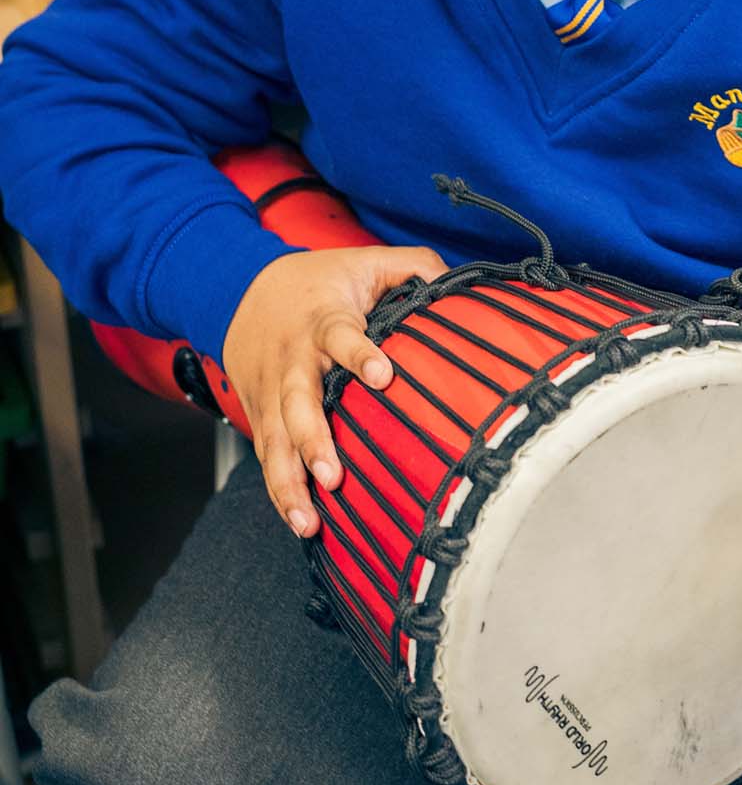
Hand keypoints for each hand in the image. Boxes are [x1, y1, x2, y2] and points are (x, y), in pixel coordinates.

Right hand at [221, 244, 445, 535]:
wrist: (240, 289)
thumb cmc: (320, 281)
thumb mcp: (367, 262)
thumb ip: (415, 268)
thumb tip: (458, 287)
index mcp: (324, 320)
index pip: (341, 336)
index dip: (359, 354)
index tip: (382, 377)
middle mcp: (293, 359)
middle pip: (296, 401)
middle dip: (312, 441)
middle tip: (333, 477)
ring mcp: (270, 390)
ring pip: (274, 439)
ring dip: (289, 482)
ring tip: (309, 521)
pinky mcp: (258, 413)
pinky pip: (267, 455)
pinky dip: (279, 490)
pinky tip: (298, 522)